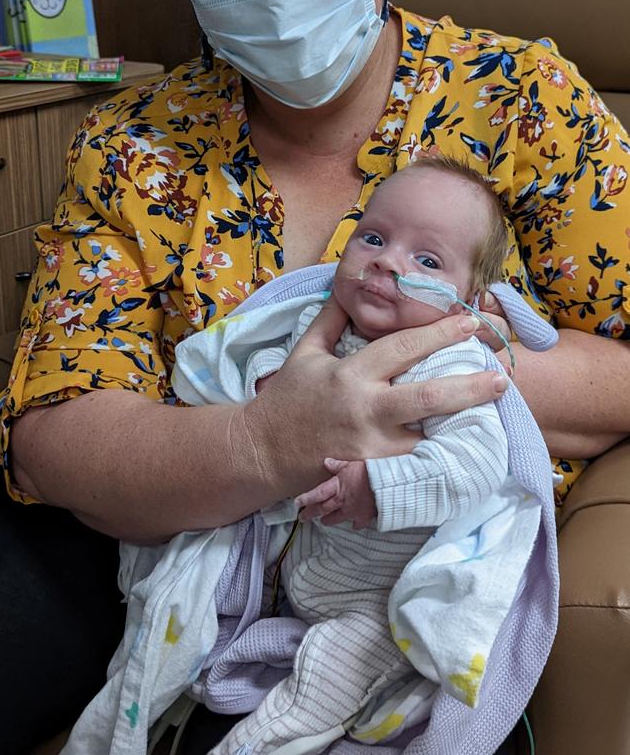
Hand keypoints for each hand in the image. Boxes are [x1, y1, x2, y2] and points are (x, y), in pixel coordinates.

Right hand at [238, 293, 507, 497]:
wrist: (261, 452)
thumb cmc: (285, 400)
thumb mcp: (304, 352)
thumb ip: (330, 320)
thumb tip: (348, 288)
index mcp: (351, 373)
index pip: (402, 347)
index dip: (439, 333)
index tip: (469, 322)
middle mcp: (365, 409)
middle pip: (429, 397)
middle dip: (471, 386)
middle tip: (502, 377)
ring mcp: (371, 447)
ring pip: (428, 438)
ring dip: (462, 429)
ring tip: (495, 418)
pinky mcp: (372, 476)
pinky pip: (413, 467)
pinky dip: (438, 459)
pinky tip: (464, 453)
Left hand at [295, 458, 376, 529]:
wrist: (385, 485)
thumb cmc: (367, 472)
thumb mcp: (350, 465)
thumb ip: (337, 466)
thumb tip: (326, 462)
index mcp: (336, 487)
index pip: (317, 494)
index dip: (306, 499)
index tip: (297, 503)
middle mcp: (341, 501)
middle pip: (322, 509)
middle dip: (311, 513)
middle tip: (302, 518)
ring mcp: (351, 511)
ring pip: (335, 519)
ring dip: (327, 520)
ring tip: (323, 522)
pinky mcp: (363, 517)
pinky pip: (356, 524)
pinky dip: (354, 524)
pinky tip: (353, 525)